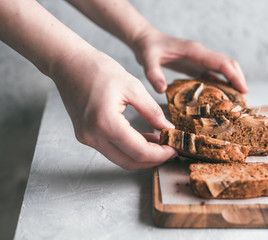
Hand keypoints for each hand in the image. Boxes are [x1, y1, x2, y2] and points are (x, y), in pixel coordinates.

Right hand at [50, 47, 176, 169]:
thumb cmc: (98, 69)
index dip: (160, 154)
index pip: (139, 152)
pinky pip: (111, 149)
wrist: (69, 64)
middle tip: (169, 149)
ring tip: (159, 142)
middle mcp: (92, 136)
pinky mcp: (85, 135)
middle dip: (153, 159)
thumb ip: (152, 111)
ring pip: (120, 158)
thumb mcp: (133, 87)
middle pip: (129, 162)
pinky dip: (129, 148)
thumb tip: (168, 129)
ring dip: (141, 155)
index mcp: (105, 123)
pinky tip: (143, 137)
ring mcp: (86, 137)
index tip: (174, 148)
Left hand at [131, 29, 247, 93]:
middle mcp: (201, 55)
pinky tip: (221, 97)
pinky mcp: (195, 66)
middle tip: (243, 100)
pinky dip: (220, 85)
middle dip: (238, 80)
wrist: (146, 40)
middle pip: (228, 65)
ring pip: (223, 70)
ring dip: (232, 83)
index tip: (243, 90)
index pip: (221, 62)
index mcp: (195, 51)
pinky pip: (213, 74)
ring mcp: (199, 60)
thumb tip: (162, 90)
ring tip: (236, 101)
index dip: (234, 76)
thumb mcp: (147, 60)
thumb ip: (153, 74)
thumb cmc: (148, 48)